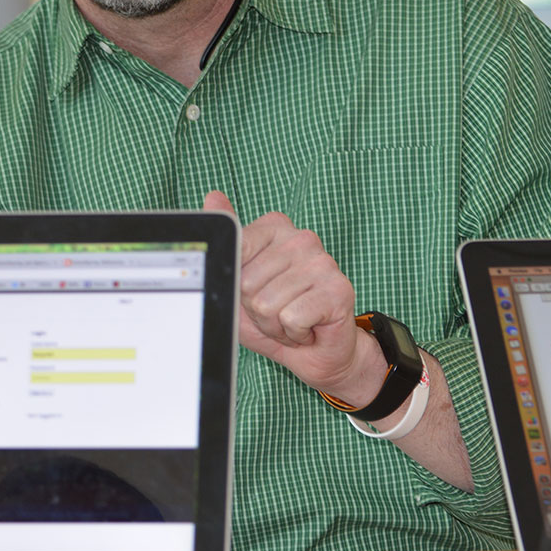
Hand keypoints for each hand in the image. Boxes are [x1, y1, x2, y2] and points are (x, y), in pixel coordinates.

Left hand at [204, 191, 386, 403]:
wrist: (318, 353)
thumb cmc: (278, 316)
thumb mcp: (241, 283)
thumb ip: (229, 241)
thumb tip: (213, 196)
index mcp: (277, 228)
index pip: (236, 249)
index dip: (238, 284)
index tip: (257, 291)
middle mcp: (301, 238)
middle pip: (248, 283)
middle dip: (256, 309)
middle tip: (278, 311)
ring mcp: (323, 262)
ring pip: (268, 304)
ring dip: (275, 324)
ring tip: (293, 320)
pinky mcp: (338, 289)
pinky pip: (292, 318)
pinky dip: (294, 333)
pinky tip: (308, 328)